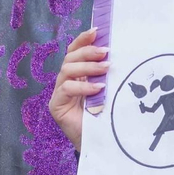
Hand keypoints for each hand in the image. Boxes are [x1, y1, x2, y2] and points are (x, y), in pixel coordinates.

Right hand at [47, 27, 107, 149]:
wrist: (99, 142)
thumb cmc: (104, 116)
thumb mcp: (107, 91)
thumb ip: (106, 75)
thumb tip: (117, 55)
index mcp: (77, 75)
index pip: (75, 51)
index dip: (83, 40)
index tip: (96, 31)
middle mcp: (66, 81)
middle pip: (70, 58)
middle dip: (87, 52)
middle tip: (105, 52)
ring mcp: (59, 93)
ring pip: (67, 70)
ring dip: (87, 67)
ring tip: (105, 68)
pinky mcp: (56, 105)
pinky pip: (66, 89)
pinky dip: (82, 87)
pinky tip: (97, 88)